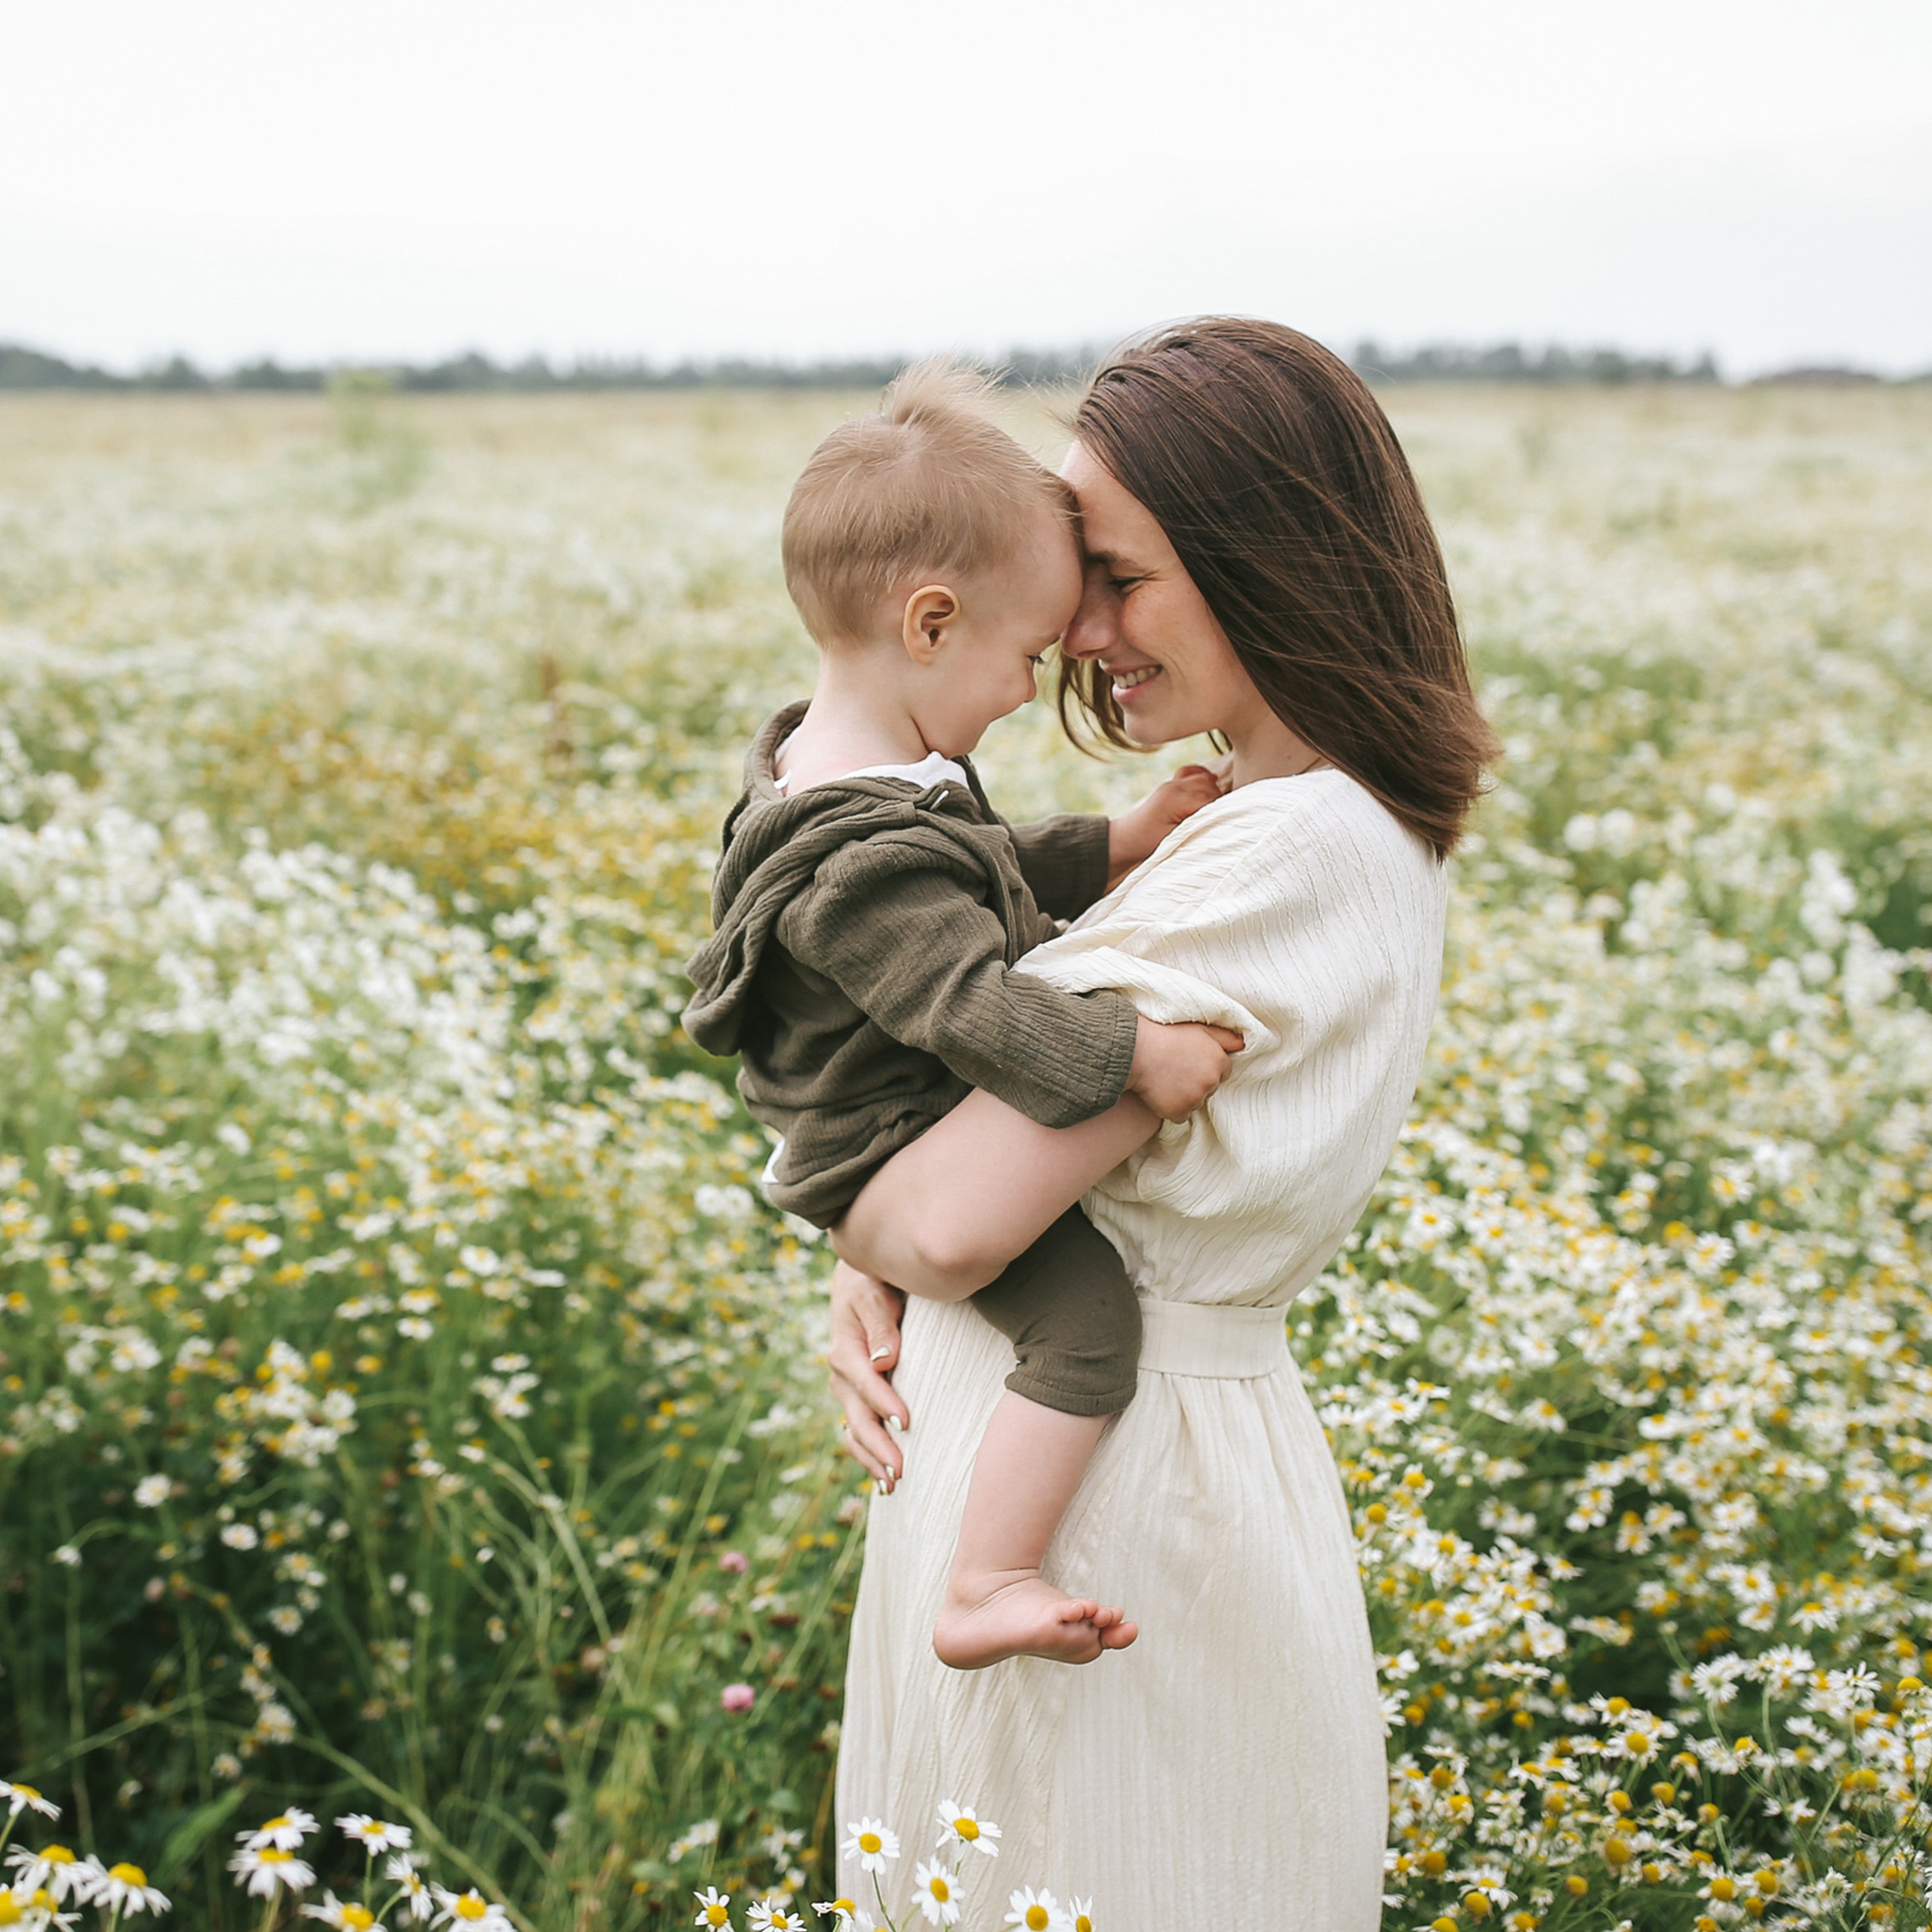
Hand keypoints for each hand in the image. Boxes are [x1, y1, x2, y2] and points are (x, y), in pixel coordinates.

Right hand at [827, 1259, 909, 1489]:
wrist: (859, 1280)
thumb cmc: (873, 1282)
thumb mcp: (875, 1292)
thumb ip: (881, 1322)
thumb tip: (884, 1359)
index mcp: (845, 1349)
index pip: (865, 1382)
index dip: (884, 1403)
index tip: (906, 1423)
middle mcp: (841, 1375)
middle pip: (858, 1417)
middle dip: (878, 1447)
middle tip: (901, 1471)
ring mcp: (846, 1390)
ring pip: (855, 1431)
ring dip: (871, 1460)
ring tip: (894, 1484)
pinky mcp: (855, 1398)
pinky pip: (857, 1432)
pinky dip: (867, 1457)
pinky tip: (883, 1480)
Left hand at [1106, 763, 1227, 885]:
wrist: (1126, 840)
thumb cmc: (1148, 843)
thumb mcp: (1175, 839)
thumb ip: (1198, 826)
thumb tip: (1220, 821)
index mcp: (1175, 798)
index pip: (1211, 798)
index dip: (1221, 811)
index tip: (1226, 824)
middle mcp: (1174, 786)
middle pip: (1210, 786)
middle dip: (1219, 802)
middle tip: (1219, 820)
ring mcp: (1172, 783)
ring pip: (1205, 778)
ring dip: (1213, 792)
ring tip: (1212, 812)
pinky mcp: (1172, 785)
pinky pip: (1193, 772)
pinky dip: (1203, 779)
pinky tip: (1209, 789)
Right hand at [1126, 1016, 1244, 1122]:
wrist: (1136, 1050)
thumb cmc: (1165, 1035)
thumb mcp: (1198, 1028)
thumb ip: (1224, 1037)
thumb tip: (1243, 1044)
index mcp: (1219, 1061)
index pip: (1223, 1072)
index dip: (1206, 1067)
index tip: (1190, 1063)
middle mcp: (1211, 1081)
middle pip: (1210, 1088)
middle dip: (1197, 1083)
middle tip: (1176, 1070)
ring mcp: (1196, 1098)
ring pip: (1195, 1103)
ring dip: (1184, 1096)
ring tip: (1165, 1079)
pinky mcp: (1180, 1111)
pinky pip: (1180, 1115)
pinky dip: (1171, 1108)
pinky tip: (1160, 1092)